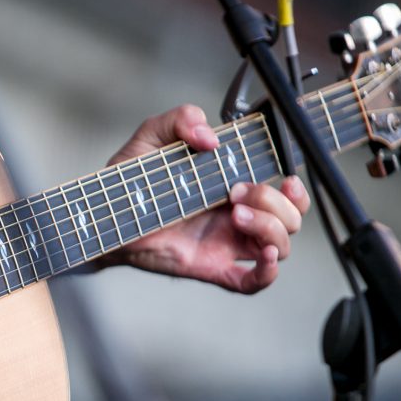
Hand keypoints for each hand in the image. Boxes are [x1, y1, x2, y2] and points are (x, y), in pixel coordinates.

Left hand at [101, 105, 310, 293]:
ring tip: (236, 215)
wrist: (106, 215)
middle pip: (288, 220)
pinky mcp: (211, 266)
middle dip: (273, 203)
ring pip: (278, 246)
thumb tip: (209, 136)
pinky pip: (250, 282)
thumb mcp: (153, 137)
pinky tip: (263, 256)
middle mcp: (235, 217)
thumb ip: (181, 118)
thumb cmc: (130, 180)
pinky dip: (267, 273)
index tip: (287, 178)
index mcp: (231, 188)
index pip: (283, 192)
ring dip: (270, 229)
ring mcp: (225, 243)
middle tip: (236, 192)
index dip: (295, 189)